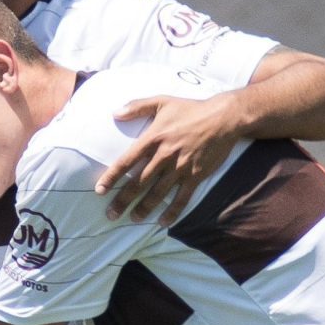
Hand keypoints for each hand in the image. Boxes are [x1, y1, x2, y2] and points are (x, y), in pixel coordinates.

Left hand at [95, 93, 245, 221]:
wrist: (223, 118)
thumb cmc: (191, 109)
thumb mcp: (162, 102)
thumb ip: (137, 107)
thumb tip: (114, 113)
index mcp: (153, 138)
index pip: (126, 161)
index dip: (112, 177)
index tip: (100, 190)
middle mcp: (164, 155)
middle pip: (139, 182)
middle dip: (123, 200)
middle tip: (111, 214)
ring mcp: (180, 167)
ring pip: (158, 193)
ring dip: (144, 208)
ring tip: (132, 219)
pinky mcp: (196, 176)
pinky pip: (182, 198)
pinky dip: (173, 212)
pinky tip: (163, 222)